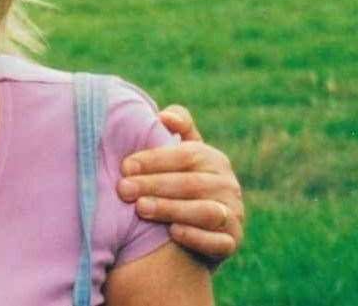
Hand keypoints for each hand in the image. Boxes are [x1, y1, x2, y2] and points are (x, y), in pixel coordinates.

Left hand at [116, 104, 244, 264]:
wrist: (202, 225)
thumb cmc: (183, 180)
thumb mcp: (183, 153)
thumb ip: (178, 128)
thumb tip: (164, 116)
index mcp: (214, 159)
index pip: (185, 156)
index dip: (154, 160)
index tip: (125, 166)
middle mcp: (228, 185)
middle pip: (191, 184)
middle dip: (154, 185)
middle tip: (123, 190)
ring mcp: (233, 214)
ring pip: (205, 212)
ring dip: (171, 209)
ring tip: (141, 208)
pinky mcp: (232, 242)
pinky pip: (218, 242)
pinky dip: (196, 236)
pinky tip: (173, 232)